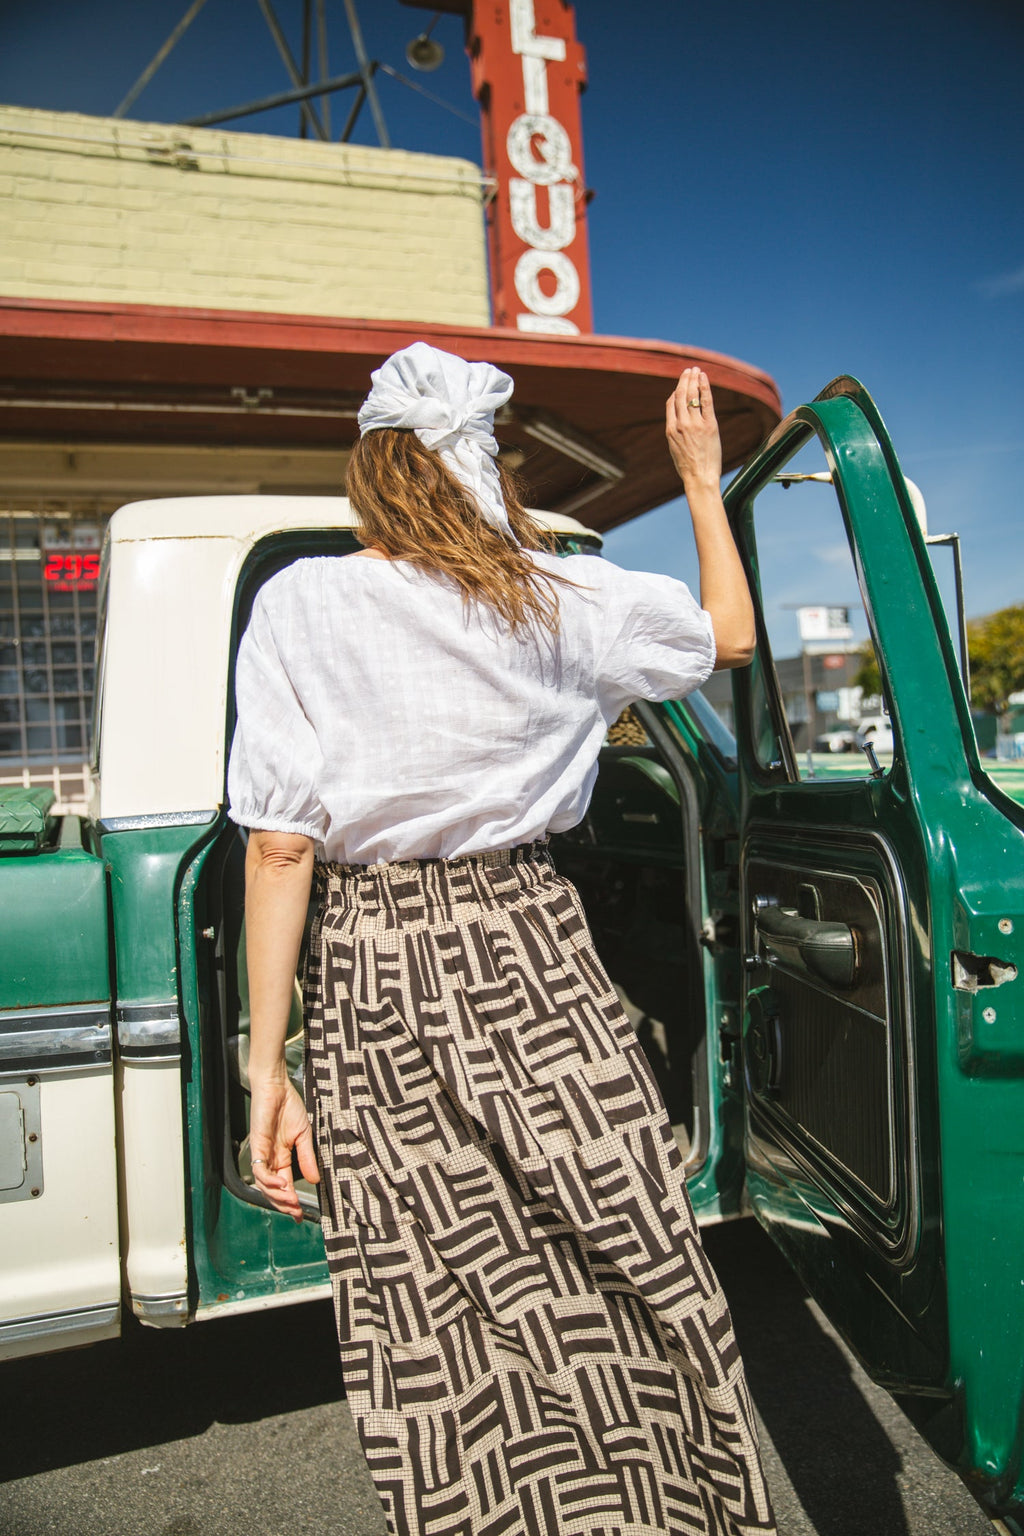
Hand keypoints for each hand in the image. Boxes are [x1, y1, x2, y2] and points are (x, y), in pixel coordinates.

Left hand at [248, 1071, 319, 1220]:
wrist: (277, 1087)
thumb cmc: (289, 1107)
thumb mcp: (304, 1135)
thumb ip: (307, 1158)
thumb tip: (315, 1180)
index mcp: (281, 1157)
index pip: (284, 1185)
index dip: (290, 1202)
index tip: (300, 1215)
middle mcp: (270, 1159)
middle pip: (272, 1190)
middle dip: (283, 1204)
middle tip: (296, 1212)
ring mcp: (262, 1153)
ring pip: (264, 1184)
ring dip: (277, 1195)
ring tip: (291, 1201)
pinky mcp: (257, 1146)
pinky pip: (259, 1169)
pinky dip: (269, 1180)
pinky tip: (281, 1183)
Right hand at [665, 366, 722, 492]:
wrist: (699, 478)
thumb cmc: (688, 467)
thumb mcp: (675, 449)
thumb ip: (676, 432)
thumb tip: (680, 423)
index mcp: (670, 430)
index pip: (670, 403)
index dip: (675, 392)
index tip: (681, 386)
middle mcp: (681, 424)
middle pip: (680, 395)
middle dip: (684, 380)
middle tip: (688, 370)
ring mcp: (695, 424)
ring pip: (692, 395)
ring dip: (693, 379)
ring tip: (695, 370)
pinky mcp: (709, 425)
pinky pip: (706, 401)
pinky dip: (704, 386)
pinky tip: (704, 377)